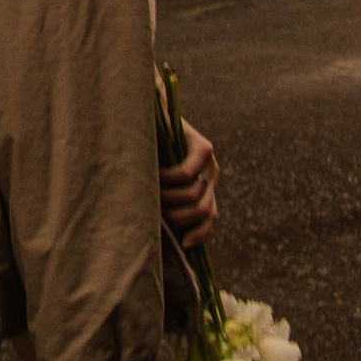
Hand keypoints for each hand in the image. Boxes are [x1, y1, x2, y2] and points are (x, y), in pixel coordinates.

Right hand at [158, 118, 217, 248]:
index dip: (198, 233)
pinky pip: (187, 174)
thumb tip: (168, 237)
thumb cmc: (149, 156)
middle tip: (154, 209)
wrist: (151, 118)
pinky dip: (169, 179)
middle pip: (201, 210)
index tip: (182, 243)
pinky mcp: (203, 147)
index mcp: (205, 188)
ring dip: (168, 198)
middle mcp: (211, 175)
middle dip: (175, 215)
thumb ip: (168, 204)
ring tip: (151, 191)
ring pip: (193, 195)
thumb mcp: (160, 185)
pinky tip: (156, 175)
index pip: (210, 217)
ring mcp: (211, 161)